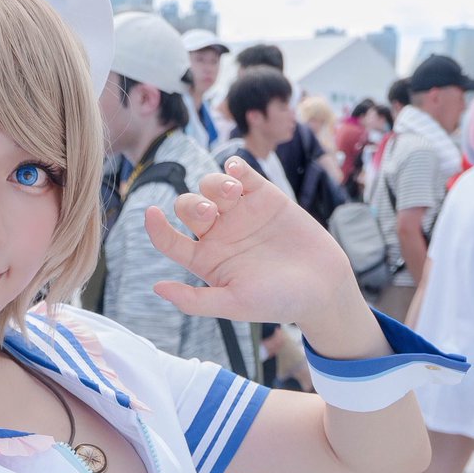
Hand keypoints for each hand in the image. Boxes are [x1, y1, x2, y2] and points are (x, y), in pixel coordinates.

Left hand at [144, 157, 356, 326]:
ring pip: (211, 187)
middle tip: (210, 213)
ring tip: (231, 193)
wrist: (323, 287)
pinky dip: (235, 167)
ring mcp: (240, 213)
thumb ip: (196, 300)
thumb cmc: (278, 302)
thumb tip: (156, 288)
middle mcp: (218, 234)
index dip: (155, 227)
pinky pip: (242, 174)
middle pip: (187, 207)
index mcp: (205, 259)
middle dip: (192, 205)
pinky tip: (236, 170)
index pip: (169, 240)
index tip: (150, 213)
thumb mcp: (234, 305)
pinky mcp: (265, 197)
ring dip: (214, 185)